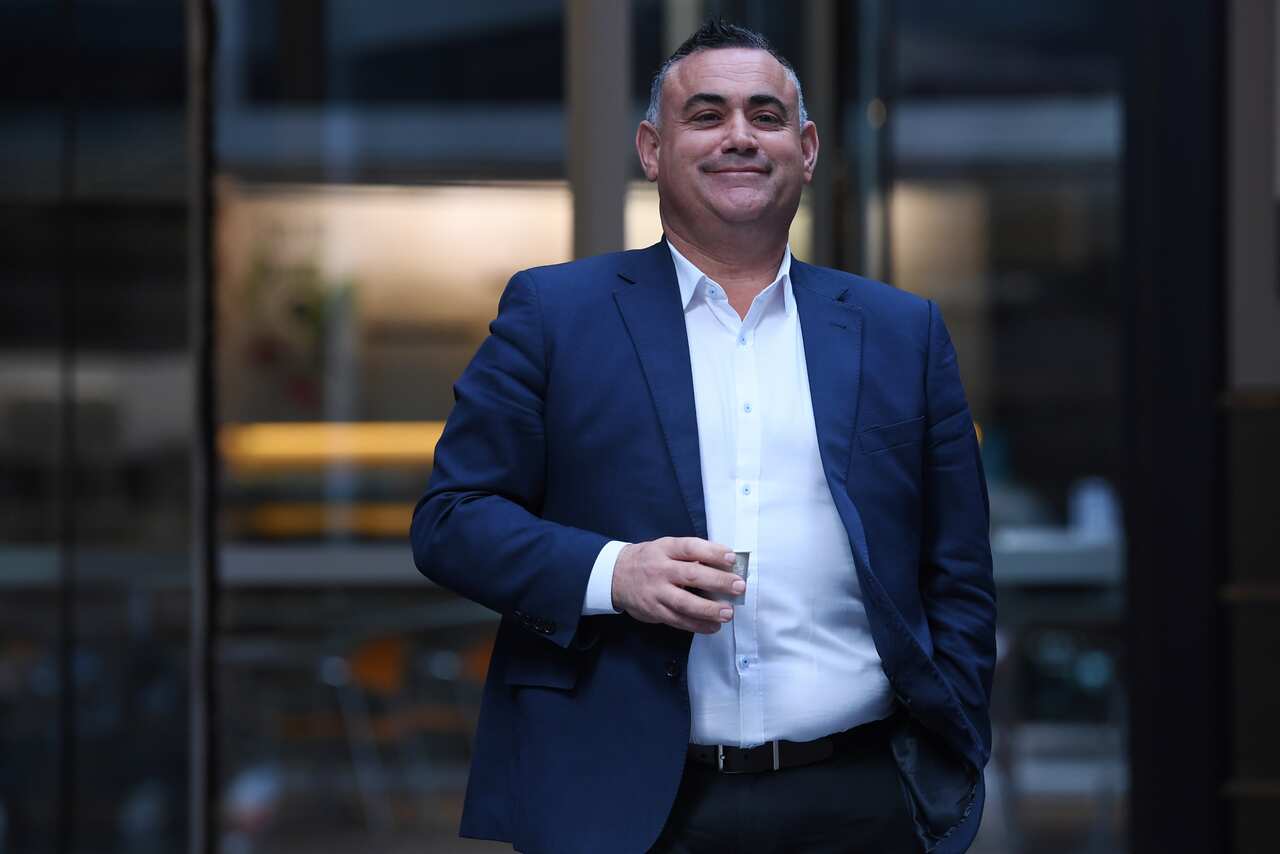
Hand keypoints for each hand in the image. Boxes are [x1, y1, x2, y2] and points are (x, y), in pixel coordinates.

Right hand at [611, 537, 745, 633]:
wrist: (615, 575)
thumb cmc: (650, 560)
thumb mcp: (665, 548)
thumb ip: (690, 554)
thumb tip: (725, 564)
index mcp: (665, 549)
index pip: (690, 548)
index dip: (712, 552)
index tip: (731, 558)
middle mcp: (660, 570)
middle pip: (691, 576)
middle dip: (718, 581)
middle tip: (739, 586)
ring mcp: (656, 592)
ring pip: (684, 603)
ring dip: (709, 609)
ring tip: (728, 613)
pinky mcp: (654, 611)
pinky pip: (678, 620)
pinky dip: (698, 625)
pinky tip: (713, 626)